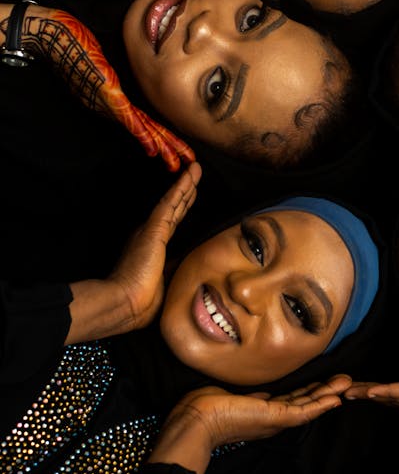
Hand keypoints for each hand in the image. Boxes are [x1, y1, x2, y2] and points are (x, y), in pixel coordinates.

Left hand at [22, 5, 194, 170]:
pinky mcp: (106, 93)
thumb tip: (122, 72)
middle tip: (181, 165)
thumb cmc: (74, 44)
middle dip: (165, 147)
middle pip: (144, 129)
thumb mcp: (99, 61)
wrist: (52, 36)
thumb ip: (112, 72)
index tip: (172, 150)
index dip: (158, 136)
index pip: (140, 121)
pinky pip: (127, 116)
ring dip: (157, 146)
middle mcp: (109, 106)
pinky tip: (150, 146)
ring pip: (138, 127)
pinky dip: (140, 133)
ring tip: (173, 162)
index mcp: (109, 100)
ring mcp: (107, 101)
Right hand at [66, 163, 200, 342]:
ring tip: (197, 168)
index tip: (190, 197)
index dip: (182, 209)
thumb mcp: (163, 284)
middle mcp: (149, 235)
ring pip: (174, 202)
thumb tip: (187, 268)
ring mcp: (151, 230)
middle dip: (186, 192)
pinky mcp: (154, 229)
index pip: (172, 224)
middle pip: (174, 209)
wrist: (125, 305)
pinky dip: (182, 187)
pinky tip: (191, 174)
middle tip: (195, 175)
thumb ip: (173, 272)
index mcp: (151, 249)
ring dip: (186, 184)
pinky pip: (171, 202)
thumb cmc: (141, 303)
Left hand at [179, 375, 351, 448]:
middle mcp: (271, 418)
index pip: (291, 400)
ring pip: (308, 406)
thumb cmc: (205, 407)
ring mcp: (274, 419)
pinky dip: (320, 404)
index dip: (309, 392)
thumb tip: (260, 392)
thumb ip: (252, 396)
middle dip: (324, 391)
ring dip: (328, 395)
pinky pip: (303, 411)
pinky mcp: (274, 417)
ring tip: (347, 384)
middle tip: (345, 381)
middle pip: (304, 402)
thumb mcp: (234, 397)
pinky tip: (334, 398)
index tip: (323, 382)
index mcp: (262, 413)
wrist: (196, 420)